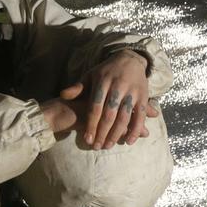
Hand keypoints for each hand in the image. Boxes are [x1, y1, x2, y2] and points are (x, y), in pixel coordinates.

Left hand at [43, 50, 157, 149]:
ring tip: (108, 146)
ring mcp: (132, 92)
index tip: (87, 139)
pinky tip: (129, 141)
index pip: (95, 107)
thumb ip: (78, 87)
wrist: (130, 59)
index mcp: (102, 82)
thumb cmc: (106, 71)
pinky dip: (136, 129)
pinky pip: (140, 116)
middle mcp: (117, 87)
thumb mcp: (91, 75)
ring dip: (117, 134)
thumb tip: (62, 95)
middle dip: (102, 133)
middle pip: (109, 114)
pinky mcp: (143, 96)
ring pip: (124, 117)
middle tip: (97, 147)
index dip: (91, 124)